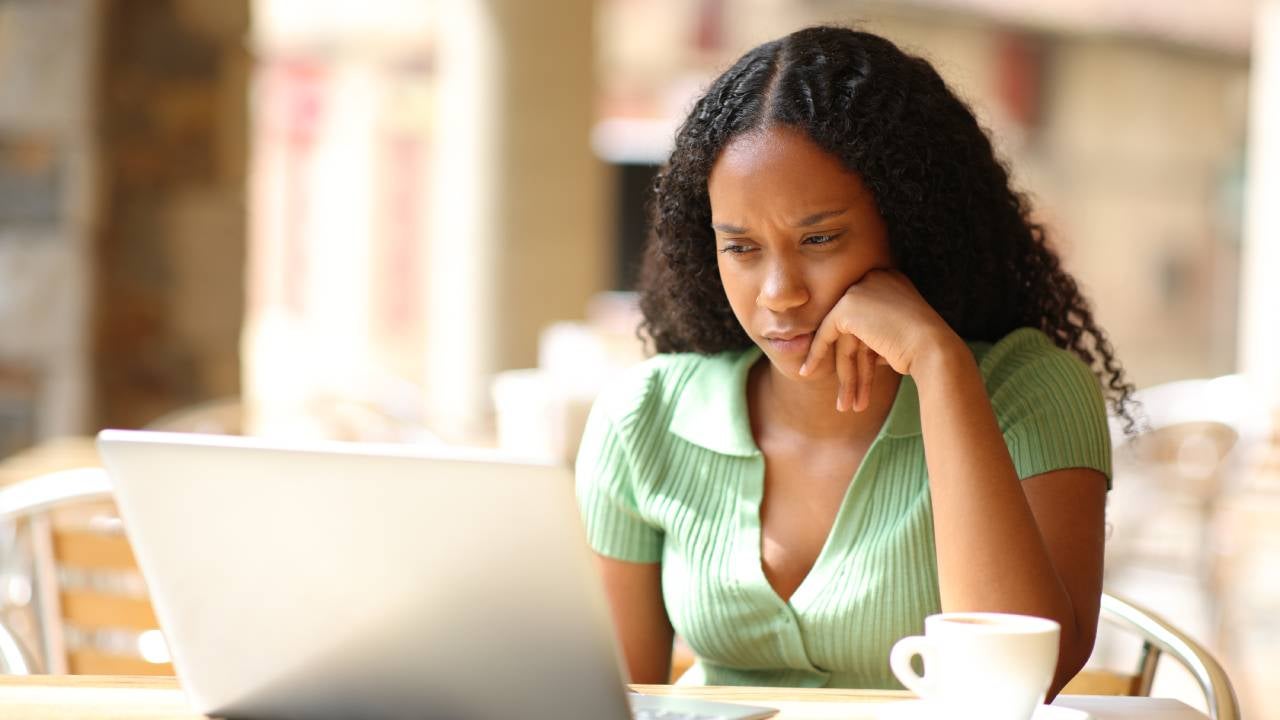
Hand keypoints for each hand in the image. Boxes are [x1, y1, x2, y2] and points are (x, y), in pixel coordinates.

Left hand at [798, 269, 957, 411]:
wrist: (935, 350)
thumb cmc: (925, 351)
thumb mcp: (896, 337)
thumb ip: (874, 337)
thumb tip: (851, 351)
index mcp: (891, 280)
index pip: (866, 318)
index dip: (858, 351)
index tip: (851, 372)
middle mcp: (876, 278)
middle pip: (855, 330)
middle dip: (851, 367)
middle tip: (848, 399)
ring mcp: (861, 289)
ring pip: (844, 338)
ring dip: (846, 374)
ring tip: (845, 406)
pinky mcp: (848, 306)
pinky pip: (826, 333)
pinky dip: (816, 354)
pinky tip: (807, 371)